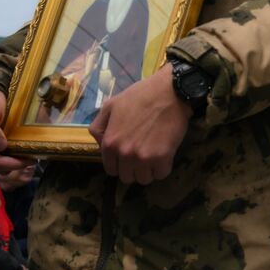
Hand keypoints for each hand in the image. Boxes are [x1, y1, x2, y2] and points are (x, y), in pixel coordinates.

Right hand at [0, 91, 35, 173]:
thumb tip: (0, 146)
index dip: (14, 164)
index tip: (31, 159)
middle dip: (16, 165)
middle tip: (33, 157)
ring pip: (0, 166)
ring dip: (14, 163)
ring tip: (29, 155)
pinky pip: (0, 159)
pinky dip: (11, 158)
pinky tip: (22, 152)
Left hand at [89, 65, 188, 184]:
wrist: (170, 91)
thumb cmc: (141, 95)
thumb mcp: (111, 105)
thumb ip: (99, 126)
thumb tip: (100, 143)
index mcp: (110, 143)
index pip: (111, 169)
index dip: (120, 164)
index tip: (130, 155)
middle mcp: (124, 153)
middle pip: (127, 177)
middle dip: (134, 168)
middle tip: (143, 155)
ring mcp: (143, 157)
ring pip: (144, 179)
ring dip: (149, 170)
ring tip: (154, 156)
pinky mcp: (162, 158)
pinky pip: (161, 174)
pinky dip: (163, 168)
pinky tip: (165, 155)